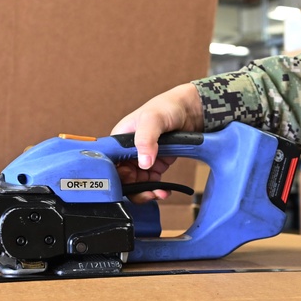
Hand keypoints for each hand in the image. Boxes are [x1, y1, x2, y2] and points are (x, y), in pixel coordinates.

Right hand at [111, 83, 202, 202]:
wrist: (190, 110)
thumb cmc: (167, 107)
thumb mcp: (153, 119)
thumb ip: (146, 139)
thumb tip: (143, 162)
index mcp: (119, 140)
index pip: (110, 165)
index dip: (118, 178)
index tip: (132, 183)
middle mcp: (127, 152)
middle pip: (122, 179)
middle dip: (134, 190)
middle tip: (148, 193)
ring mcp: (141, 159)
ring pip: (136, 184)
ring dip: (146, 192)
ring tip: (158, 193)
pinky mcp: (154, 165)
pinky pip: (150, 183)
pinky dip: (156, 189)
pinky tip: (164, 191)